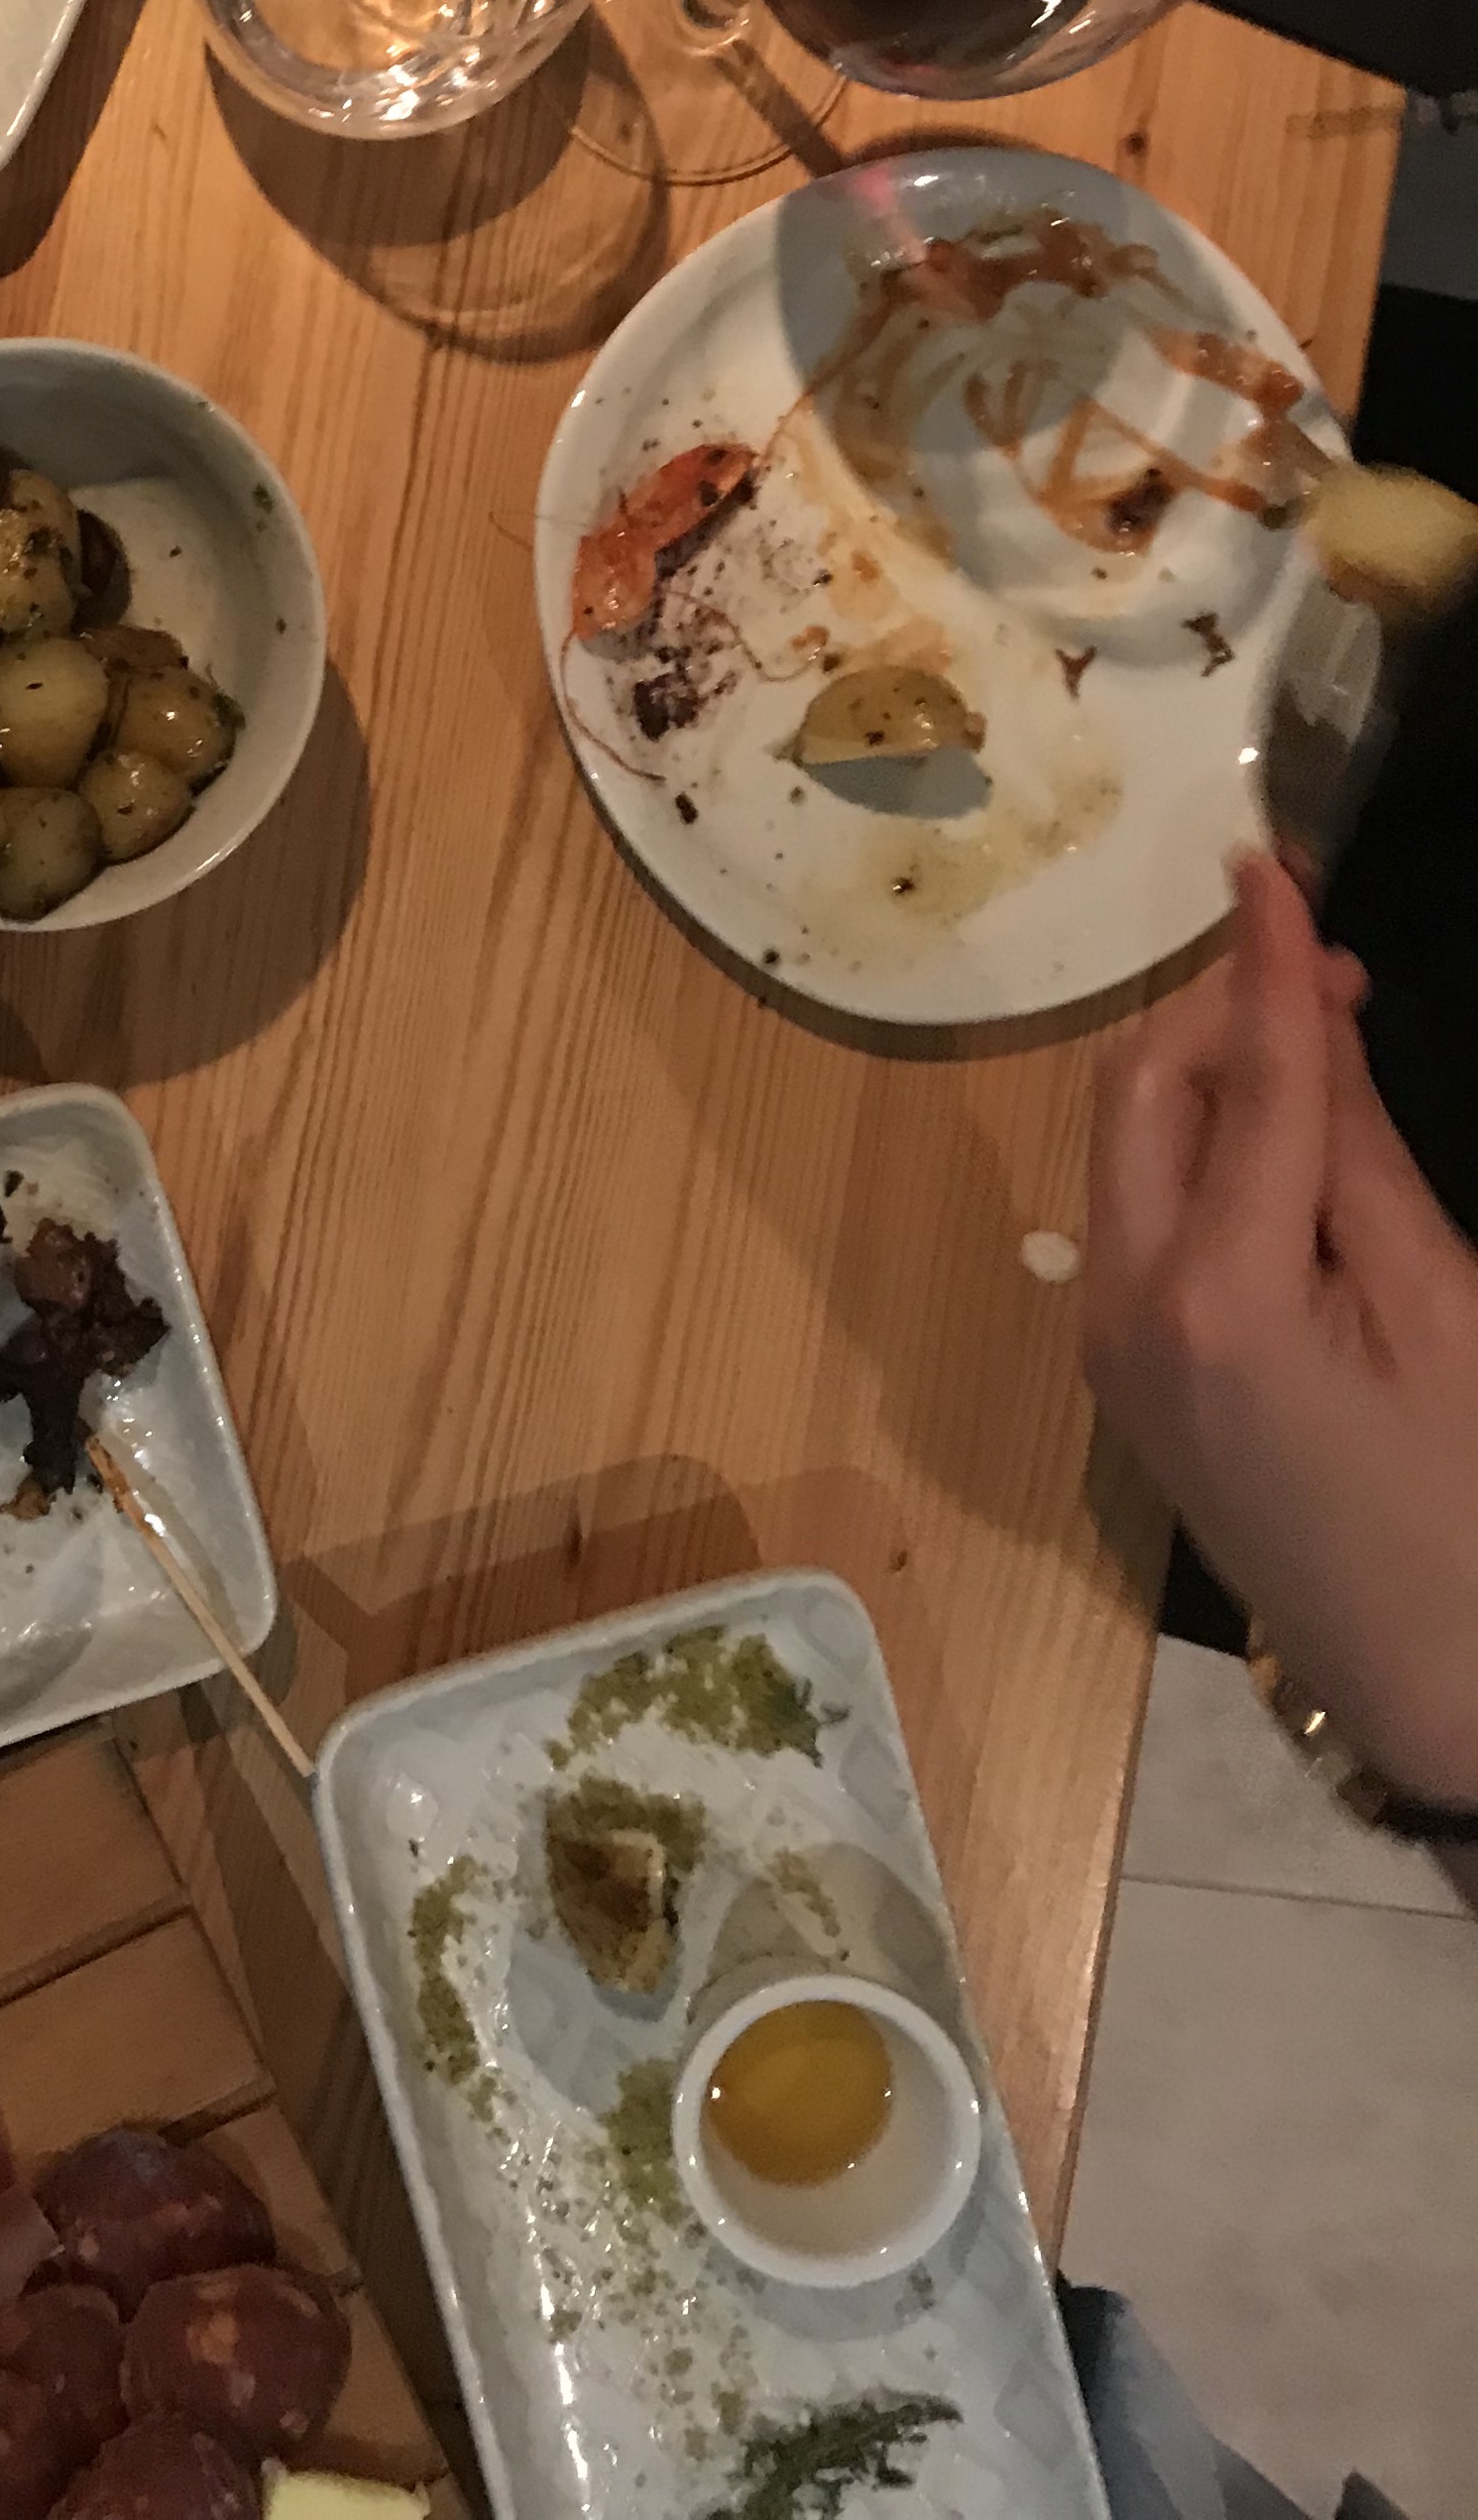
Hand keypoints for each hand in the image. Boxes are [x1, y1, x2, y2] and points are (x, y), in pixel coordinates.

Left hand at [1087, 851, 1477, 1810]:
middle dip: (1217, 1010)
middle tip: (1323, 964)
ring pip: (1126, 1146)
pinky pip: (1138, 1214)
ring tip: (1313, 1031)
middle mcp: (1123, 1307)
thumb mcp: (1441, 1311)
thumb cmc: (1473, 1505)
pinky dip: (1193, 1147)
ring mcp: (1108, 1346)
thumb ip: (1350, 1160)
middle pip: (1139, 1095)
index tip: (1270, 864)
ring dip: (1203, 1071)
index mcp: (1214, 1292)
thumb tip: (1304, 1028)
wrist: (1438, 1686)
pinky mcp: (1124, 1375)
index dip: (1261, 965)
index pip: (1236, 1079)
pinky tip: (1274, 1132)